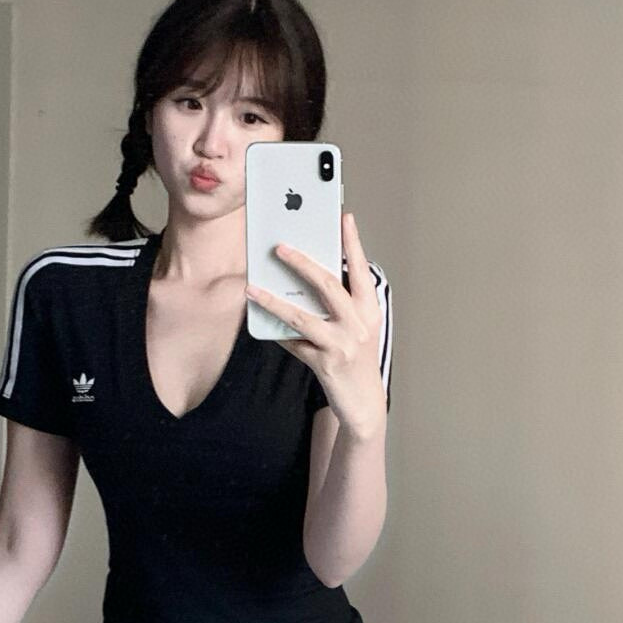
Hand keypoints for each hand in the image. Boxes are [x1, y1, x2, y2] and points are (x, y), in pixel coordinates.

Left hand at [245, 211, 385, 439]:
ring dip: (274, 301)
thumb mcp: (356, 329)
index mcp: (369, 310)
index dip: (352, 243)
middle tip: (279, 246)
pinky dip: (278, 333)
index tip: (344, 217)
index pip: (360, 270)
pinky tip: (263, 323)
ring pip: (303, 317)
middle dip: (302, 263)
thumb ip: (339, 306)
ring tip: (253, 289)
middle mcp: (359, 324)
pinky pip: (294, 344)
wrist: (365, 404)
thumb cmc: (357, 359)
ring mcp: (342, 345)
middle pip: (328, 285)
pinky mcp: (326, 364)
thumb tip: (303, 280)